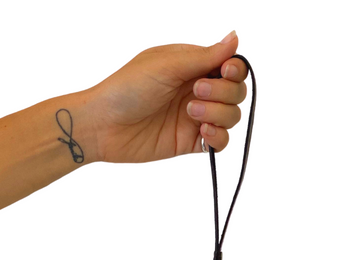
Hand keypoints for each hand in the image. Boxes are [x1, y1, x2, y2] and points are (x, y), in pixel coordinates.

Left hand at [86, 32, 247, 162]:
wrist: (104, 126)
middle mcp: (197, 90)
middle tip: (195, 92)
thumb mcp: (167, 65)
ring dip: (218, 113)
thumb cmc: (127, 88)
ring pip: (231, 116)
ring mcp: (195, 117)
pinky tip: (202, 133)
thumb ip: (205, 56)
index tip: (224, 71)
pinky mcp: (190, 142)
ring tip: (190, 113)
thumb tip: (235, 38)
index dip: (235, 70)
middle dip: (224, 92)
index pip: (231, 66)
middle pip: (236, 92)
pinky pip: (220, 142)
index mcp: (192, 65)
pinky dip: (218, 137)